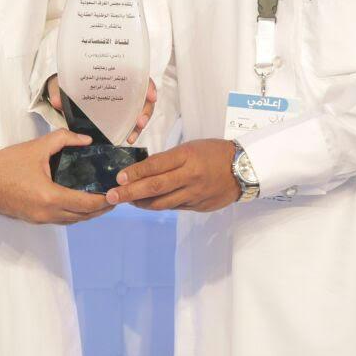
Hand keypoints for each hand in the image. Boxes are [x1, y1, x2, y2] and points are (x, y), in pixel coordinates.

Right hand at [0, 130, 110, 224]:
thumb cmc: (6, 164)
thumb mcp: (37, 147)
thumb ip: (64, 139)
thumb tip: (86, 140)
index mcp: (50, 197)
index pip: (86, 204)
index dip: (104, 201)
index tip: (116, 193)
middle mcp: (47, 213)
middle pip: (83, 216)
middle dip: (101, 208)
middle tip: (115, 197)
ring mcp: (40, 219)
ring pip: (73, 220)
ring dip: (88, 213)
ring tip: (101, 200)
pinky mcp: (34, 219)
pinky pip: (61, 220)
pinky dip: (74, 214)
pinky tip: (80, 203)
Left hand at [45, 75, 156, 144]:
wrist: (66, 93)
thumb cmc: (71, 83)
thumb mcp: (66, 83)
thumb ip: (61, 90)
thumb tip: (56, 101)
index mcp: (116, 74)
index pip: (139, 77)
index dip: (148, 86)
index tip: (151, 95)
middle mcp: (124, 89)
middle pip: (143, 97)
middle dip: (145, 110)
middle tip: (141, 121)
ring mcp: (124, 104)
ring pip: (140, 112)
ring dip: (139, 124)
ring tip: (132, 135)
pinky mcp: (120, 117)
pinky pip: (131, 123)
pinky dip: (131, 131)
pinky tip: (128, 139)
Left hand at [106, 139, 239, 212]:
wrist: (243, 169)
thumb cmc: (213, 153)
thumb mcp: (190, 148)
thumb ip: (168, 160)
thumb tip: (143, 170)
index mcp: (187, 156)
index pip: (155, 165)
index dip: (135, 173)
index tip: (118, 178)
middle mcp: (190, 176)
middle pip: (155, 187)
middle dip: (130, 192)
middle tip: (112, 196)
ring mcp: (194, 194)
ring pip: (162, 202)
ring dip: (141, 203)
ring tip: (127, 200)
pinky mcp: (198, 206)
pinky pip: (174, 207)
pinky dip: (158, 205)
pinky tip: (147, 203)